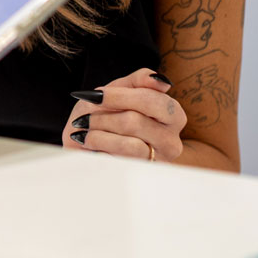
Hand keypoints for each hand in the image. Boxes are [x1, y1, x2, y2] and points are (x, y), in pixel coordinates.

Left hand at [62, 67, 185, 161]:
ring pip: (129, 145)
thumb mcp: (120, 90)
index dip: (119, 97)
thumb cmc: (108, 115)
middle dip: (104, 117)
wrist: (90, 145)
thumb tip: (160, 80)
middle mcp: (172, 141)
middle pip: (136, 122)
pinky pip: (118, 162)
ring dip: (98, 135)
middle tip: (86, 117)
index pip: (152, 100)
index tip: (96, 96)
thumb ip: (139, 81)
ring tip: (85, 131)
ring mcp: (158, 162)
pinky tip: (89, 146)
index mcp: (173, 115)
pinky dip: (98, 150)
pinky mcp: (140, 176)